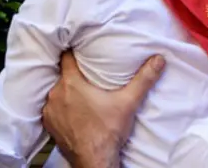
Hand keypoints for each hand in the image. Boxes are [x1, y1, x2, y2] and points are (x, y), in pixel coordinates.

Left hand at [42, 52, 164, 167]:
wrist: (95, 160)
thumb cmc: (108, 132)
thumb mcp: (128, 102)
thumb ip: (143, 79)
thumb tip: (158, 60)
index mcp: (71, 83)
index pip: (66, 57)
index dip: (73, 51)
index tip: (81, 51)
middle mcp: (56, 94)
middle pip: (61, 74)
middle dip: (72, 74)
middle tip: (86, 74)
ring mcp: (50, 110)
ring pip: (56, 92)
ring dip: (65, 92)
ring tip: (80, 94)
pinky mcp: (49, 124)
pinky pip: (52, 109)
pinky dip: (61, 108)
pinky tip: (73, 111)